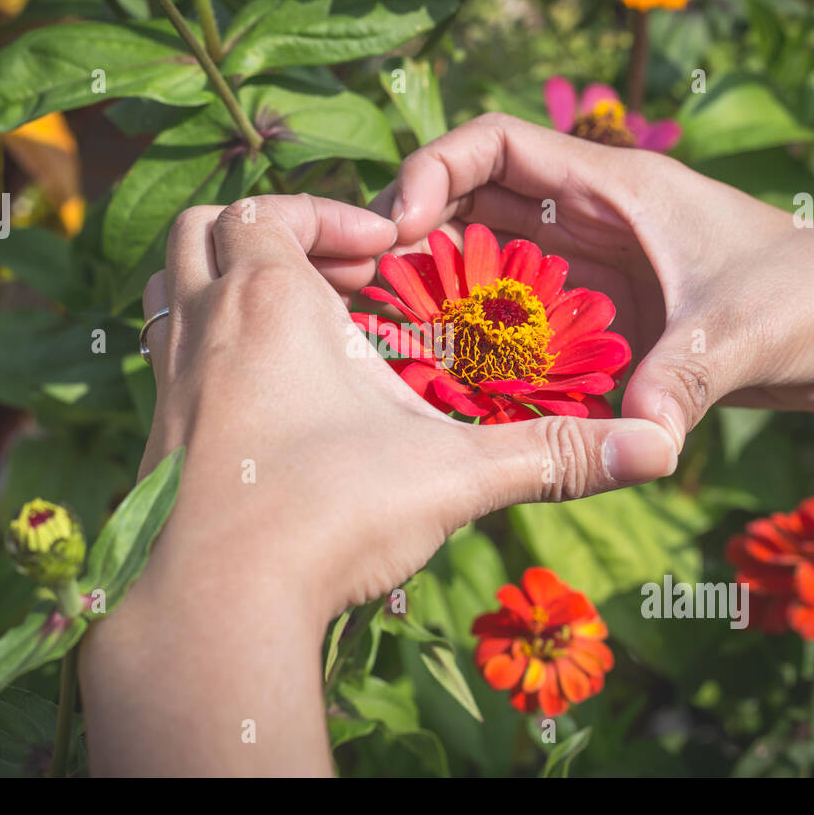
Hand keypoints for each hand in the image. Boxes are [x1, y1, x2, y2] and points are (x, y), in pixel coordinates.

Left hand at [132, 193, 676, 618]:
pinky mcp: (155, 442)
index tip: (383, 249)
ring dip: (228, 287)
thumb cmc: (327, 516)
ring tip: (300, 325)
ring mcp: (169, 385)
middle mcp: (204, 326)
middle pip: (202, 231)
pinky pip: (170, 364)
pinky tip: (270, 404)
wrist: (214, 607)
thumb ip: (553, 455)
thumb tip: (658, 451)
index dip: (327, 213)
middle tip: (337, 275)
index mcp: (267, 299)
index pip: (268, 208)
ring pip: (172, 293)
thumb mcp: (454, 475)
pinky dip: (212, 354)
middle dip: (267, 234)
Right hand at [369, 113, 813, 449]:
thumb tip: (638, 438)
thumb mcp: (746, 332)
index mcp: (612, 190)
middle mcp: (587, 227)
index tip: (401, 224)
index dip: (435, 169)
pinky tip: (458, 396)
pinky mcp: (602, 328)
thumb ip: (684, 379)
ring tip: (393, 348)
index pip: (496, 146)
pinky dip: (487, 356)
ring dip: (442, 305)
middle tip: (368, 296)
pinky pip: (523, 334)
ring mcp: (590, 279)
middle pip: (471, 211)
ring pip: (488, 276)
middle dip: (415, 243)